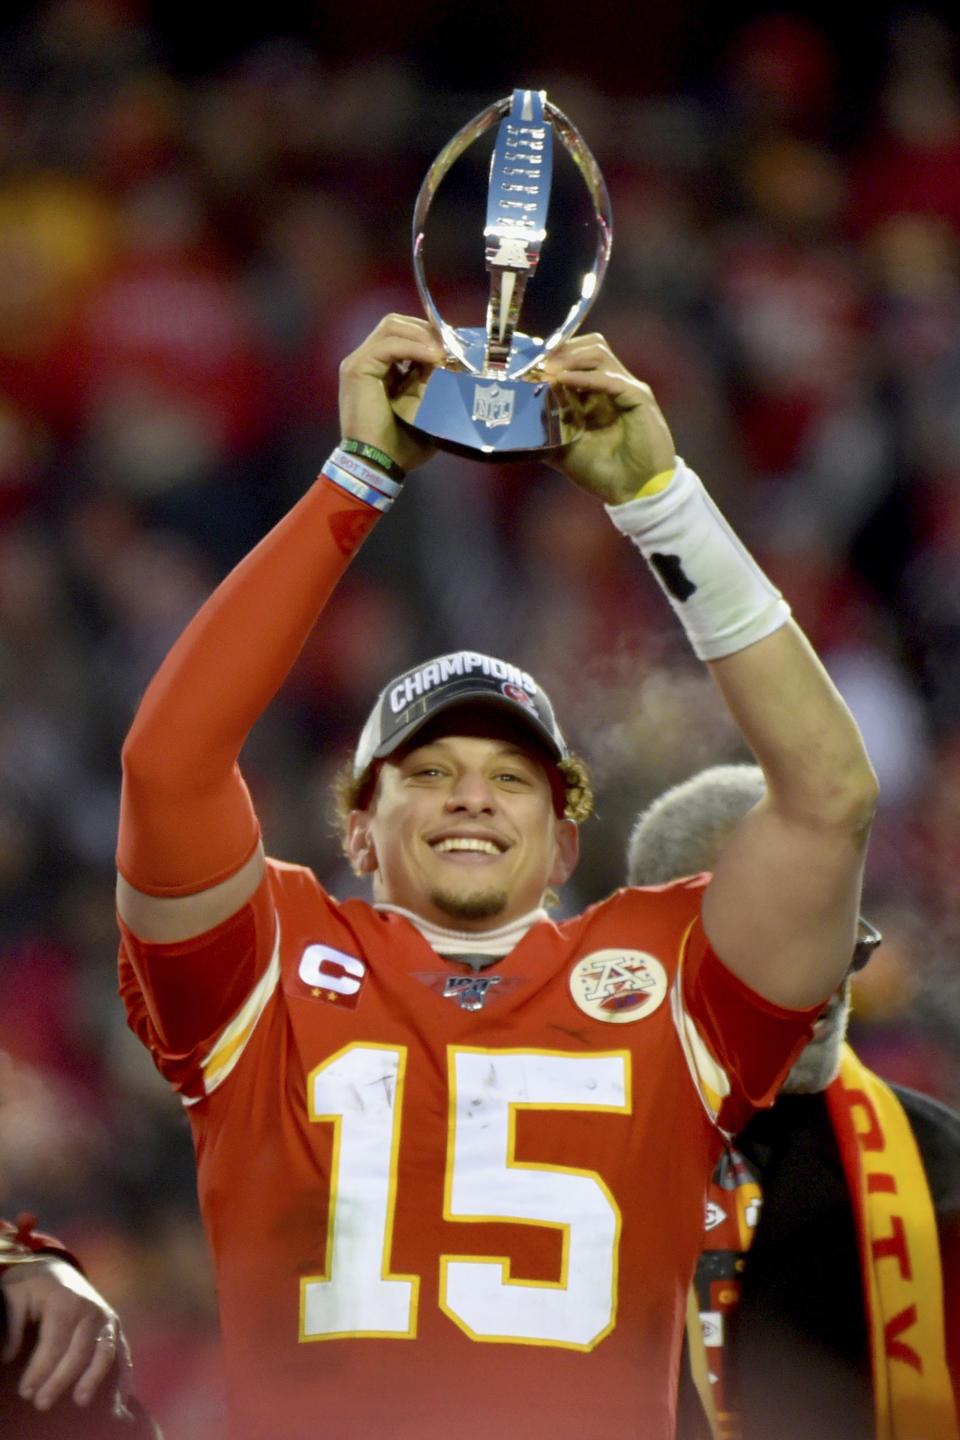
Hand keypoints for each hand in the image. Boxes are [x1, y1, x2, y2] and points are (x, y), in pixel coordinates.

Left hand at [2, 1257, 130, 1410]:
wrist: (59, 1268)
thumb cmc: (34, 1285)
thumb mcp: (16, 1294)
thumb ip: (12, 1324)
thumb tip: (8, 1357)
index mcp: (65, 1300)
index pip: (54, 1342)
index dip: (40, 1370)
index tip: (25, 1392)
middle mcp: (91, 1309)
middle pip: (78, 1352)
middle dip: (60, 1381)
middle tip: (41, 1403)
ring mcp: (106, 1317)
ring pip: (103, 1352)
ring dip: (93, 1378)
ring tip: (80, 1401)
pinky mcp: (114, 1325)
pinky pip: (121, 1350)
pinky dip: (123, 1372)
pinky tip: (119, 1395)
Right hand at [338, 313, 444, 474]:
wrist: (377, 465)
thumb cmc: (401, 446)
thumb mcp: (425, 409)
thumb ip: (435, 384)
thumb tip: (454, 364)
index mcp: (380, 369)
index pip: (403, 334)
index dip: (429, 335)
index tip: (454, 347)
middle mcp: (367, 360)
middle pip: (396, 323)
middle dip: (427, 330)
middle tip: (452, 346)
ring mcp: (359, 362)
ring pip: (392, 326)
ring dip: (422, 336)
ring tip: (444, 352)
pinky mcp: (357, 368)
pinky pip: (389, 345)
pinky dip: (414, 347)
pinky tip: (433, 358)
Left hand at [541, 334, 676, 503]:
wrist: (635, 492)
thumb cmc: (604, 472)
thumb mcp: (563, 449)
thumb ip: (544, 431)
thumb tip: (516, 421)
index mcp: (598, 393)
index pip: (577, 357)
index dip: (552, 356)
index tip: (526, 364)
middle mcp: (613, 385)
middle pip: (590, 346)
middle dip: (560, 350)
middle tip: (535, 363)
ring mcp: (626, 389)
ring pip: (599, 353)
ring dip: (569, 358)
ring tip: (546, 369)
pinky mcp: (638, 399)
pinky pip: (610, 379)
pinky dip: (585, 376)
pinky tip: (562, 379)